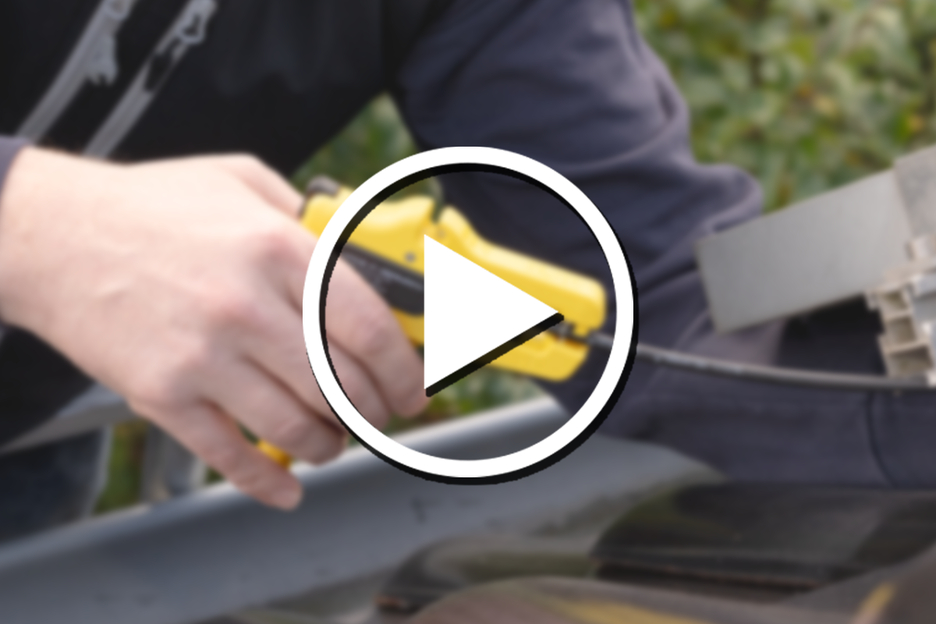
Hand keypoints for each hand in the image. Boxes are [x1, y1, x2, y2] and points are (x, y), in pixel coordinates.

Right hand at [0, 148, 427, 508]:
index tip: (415, 387)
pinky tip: (289, 488)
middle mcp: (245, 306)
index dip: (404, 368)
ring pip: (296, 428)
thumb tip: (361, 247)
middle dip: (376, 411)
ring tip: (336, 440)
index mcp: (277, 249)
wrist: (50, 234)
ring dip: (330, 445)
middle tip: (382, 415)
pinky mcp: (161, 394)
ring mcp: (202, 356)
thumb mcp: (241, 180)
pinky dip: (267, 483)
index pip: (367, 325)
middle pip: (342, 384)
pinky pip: (228, 456)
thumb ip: (307, 213)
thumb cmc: (149, 206)